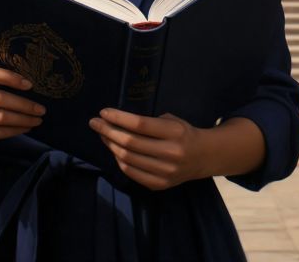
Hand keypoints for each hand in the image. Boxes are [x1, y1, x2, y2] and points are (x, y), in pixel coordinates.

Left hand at [88, 108, 206, 189]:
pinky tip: (114, 150)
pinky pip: (131, 172)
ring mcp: (165, 172)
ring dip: (110, 145)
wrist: (203, 157)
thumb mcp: (171, 121)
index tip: (103, 112)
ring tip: (103, 135)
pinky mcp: (159, 185)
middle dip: (108, 131)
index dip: (119, 118)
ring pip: (127, 158)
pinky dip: (118, 160)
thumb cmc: (183, 133)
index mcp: (175, 132)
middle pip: (130, 142)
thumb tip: (116, 122)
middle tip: (95, 123)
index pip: (140, 124)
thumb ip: (148, 122)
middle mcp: (170, 153)